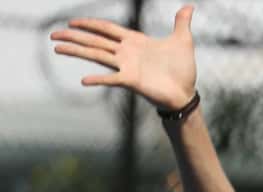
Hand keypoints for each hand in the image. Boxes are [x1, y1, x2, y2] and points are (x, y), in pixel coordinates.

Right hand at [50, 5, 196, 109]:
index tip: (72, 22)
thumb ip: (181, 22)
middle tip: (53, 34)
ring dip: (77, 51)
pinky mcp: (131, 81)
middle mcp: (127, 53)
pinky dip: (99, 79)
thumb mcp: (183, 41)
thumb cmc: (183, 69)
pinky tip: (84, 80)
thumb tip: (189, 6)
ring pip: (97, 55)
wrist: (186, 93)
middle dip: (74, 36)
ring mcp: (127, 67)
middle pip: (95, 41)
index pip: (107, 29)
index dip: (90, 24)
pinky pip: (112, 79)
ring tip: (57, 47)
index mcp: (135, 41)